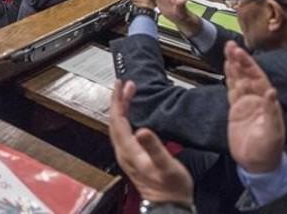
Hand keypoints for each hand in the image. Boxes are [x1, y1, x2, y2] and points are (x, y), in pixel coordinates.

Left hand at [109, 80, 193, 204]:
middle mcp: (123, 152)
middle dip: (118, 100)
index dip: (119, 100)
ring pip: (117, 126)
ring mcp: (127, 155)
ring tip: (127, 95)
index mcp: (129, 150)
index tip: (122, 84)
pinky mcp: (132, 158)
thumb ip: (154, 147)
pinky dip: (125, 118)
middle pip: (115, 120)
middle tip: (126, 85)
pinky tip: (132, 116)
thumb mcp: (166, 165)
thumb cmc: (171, 188)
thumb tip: (142, 130)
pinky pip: (123, 132)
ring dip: (121, 108)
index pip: (118, 119)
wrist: (171, 206)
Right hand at [224, 43, 285, 173]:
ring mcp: (246, 103)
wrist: (257, 164)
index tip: (241, 53)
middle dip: (240, 60)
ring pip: (239, 79)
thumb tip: (271, 91)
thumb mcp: (272, 131)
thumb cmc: (268, 150)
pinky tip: (227, 67)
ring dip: (234, 65)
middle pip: (247, 74)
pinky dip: (229, 77)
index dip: (249, 65)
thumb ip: (271, 111)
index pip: (258, 77)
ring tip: (228, 49)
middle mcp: (257, 99)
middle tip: (231, 46)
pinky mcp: (236, 109)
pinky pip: (232, 89)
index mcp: (267, 102)